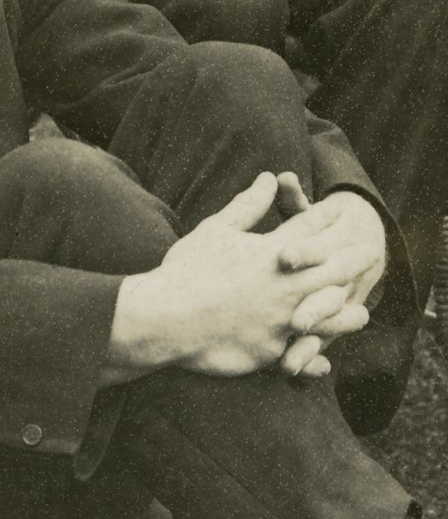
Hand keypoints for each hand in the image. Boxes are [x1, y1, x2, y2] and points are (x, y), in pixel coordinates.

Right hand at [106, 173, 379, 381]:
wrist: (169, 317)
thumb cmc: (188, 268)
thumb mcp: (218, 229)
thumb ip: (248, 205)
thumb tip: (270, 178)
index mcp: (273, 252)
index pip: (309, 229)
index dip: (327, 218)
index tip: (341, 211)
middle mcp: (286, 285)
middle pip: (334, 270)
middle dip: (354, 260)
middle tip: (372, 254)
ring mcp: (282, 320)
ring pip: (329, 316)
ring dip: (347, 315)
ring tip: (361, 314)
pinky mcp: (272, 350)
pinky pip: (302, 355)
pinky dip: (316, 358)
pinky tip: (324, 363)